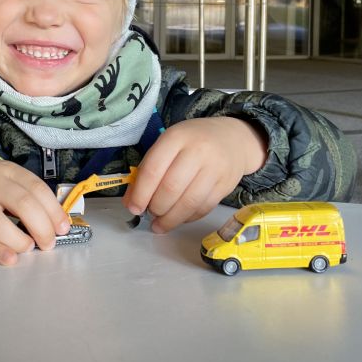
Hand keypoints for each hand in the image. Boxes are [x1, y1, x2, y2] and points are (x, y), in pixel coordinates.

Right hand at [0, 157, 70, 265]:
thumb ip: (20, 193)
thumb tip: (49, 219)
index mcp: (6, 170)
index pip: (37, 188)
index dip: (54, 210)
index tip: (63, 227)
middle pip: (24, 204)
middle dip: (42, 227)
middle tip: (49, 243)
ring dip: (19, 239)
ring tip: (29, 248)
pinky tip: (10, 258)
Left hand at [123, 117, 266, 233]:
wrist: (231, 139)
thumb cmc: (191, 142)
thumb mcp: (167, 146)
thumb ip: (147, 171)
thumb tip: (130, 202)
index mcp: (176, 137)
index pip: (153, 169)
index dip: (141, 193)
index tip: (134, 208)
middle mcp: (198, 150)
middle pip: (171, 188)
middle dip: (156, 207)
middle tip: (150, 213)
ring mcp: (215, 168)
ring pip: (189, 202)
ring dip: (171, 219)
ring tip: (160, 224)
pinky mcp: (226, 185)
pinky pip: (203, 208)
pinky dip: (187, 218)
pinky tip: (179, 218)